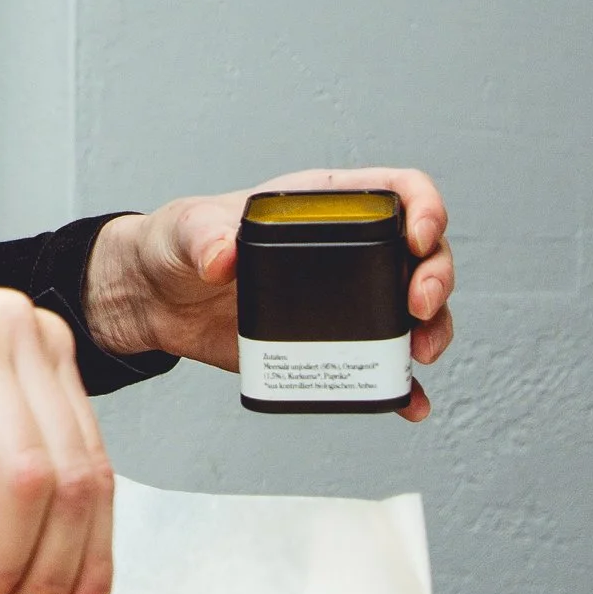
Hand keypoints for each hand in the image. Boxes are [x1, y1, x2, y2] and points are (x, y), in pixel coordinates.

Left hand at [85, 168, 454, 420]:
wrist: (156, 300)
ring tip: (420, 355)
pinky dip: (401, 385)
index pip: (399, 191)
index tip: (419, 236)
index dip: (424, 207)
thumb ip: (205, 236)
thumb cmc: (178, 245)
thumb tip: (223, 257)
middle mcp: (348, 249)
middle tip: (418, 308)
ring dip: (433, 331)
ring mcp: (345, 299)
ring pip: (413, 311)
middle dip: (436, 279)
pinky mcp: (329, 343)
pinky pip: (379, 365)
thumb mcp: (187, 229)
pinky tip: (410, 402)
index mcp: (326, 205)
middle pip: (422, 255)